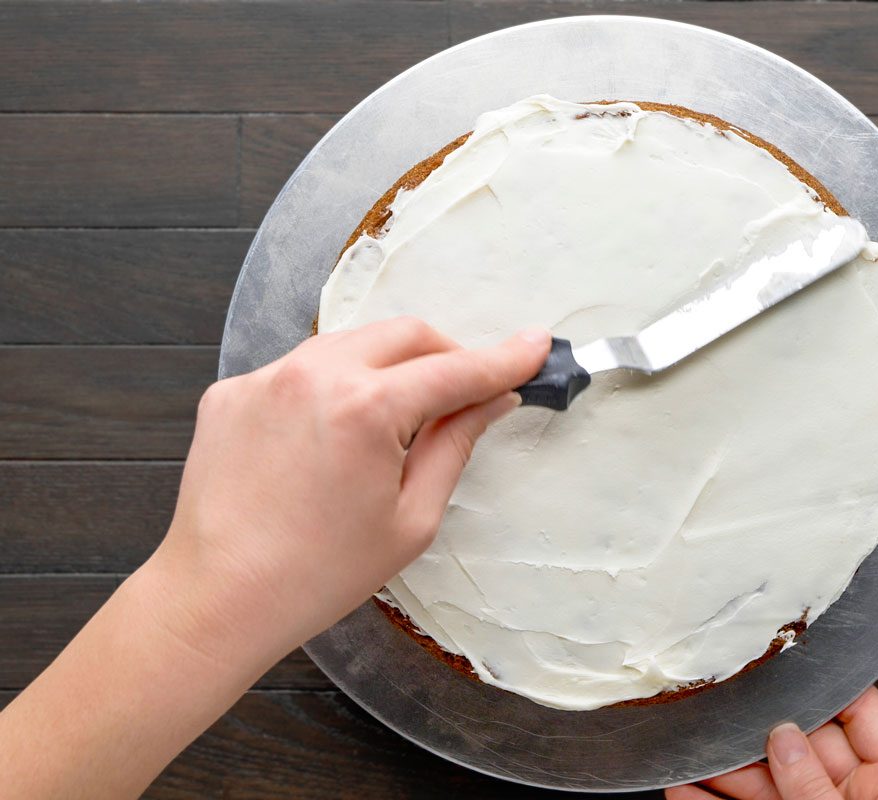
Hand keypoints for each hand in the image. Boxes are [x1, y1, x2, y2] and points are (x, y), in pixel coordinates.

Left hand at [148, 318, 550, 663]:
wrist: (216, 598)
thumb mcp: (411, 520)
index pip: (456, 369)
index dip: (504, 359)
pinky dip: (334, 387)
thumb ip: (455, 446)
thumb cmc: (318, 574)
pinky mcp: (233, 392)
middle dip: (447, 355)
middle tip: (468, 394)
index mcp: (366, 408)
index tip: (537, 346)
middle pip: (406, 335)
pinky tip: (333, 437)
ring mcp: (266, 377)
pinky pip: (302, 369)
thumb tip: (490, 401)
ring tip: (398, 421)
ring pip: (352, 343)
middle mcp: (314, 374)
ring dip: (389, 367)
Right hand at [666, 687, 877, 799]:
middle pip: (800, 744)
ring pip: (762, 783)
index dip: (826, 684)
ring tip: (691, 747)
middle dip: (757, 725)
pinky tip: (685, 790)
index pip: (862, 716)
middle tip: (722, 707)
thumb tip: (782, 737)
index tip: (787, 658)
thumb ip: (815, 787)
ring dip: (723, 766)